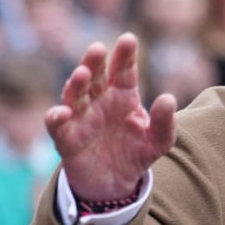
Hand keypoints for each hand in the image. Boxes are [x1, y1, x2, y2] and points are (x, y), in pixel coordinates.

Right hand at [47, 33, 176, 200]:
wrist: (114, 185)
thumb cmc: (136, 155)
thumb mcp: (158, 142)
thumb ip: (165, 123)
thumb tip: (168, 99)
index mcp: (122, 95)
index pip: (123, 70)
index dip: (124, 55)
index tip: (128, 40)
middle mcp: (99, 101)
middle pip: (95, 77)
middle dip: (95, 62)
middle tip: (98, 48)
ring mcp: (81, 118)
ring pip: (74, 95)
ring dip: (76, 84)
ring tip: (81, 74)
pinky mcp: (66, 139)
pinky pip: (57, 126)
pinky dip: (56, 118)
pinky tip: (62, 113)